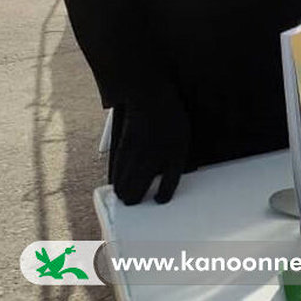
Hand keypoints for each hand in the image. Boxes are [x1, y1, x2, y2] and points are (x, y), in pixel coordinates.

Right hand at [111, 85, 191, 204]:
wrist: (150, 98)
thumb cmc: (170, 118)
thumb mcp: (183, 138)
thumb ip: (177, 160)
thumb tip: (169, 179)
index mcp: (175, 153)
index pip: (168, 183)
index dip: (163, 195)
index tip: (159, 200)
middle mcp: (155, 156)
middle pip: (137, 189)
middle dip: (135, 199)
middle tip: (136, 202)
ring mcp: (137, 153)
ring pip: (123, 184)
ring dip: (124, 193)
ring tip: (127, 196)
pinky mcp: (123, 149)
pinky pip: (117, 172)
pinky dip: (117, 180)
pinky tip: (119, 183)